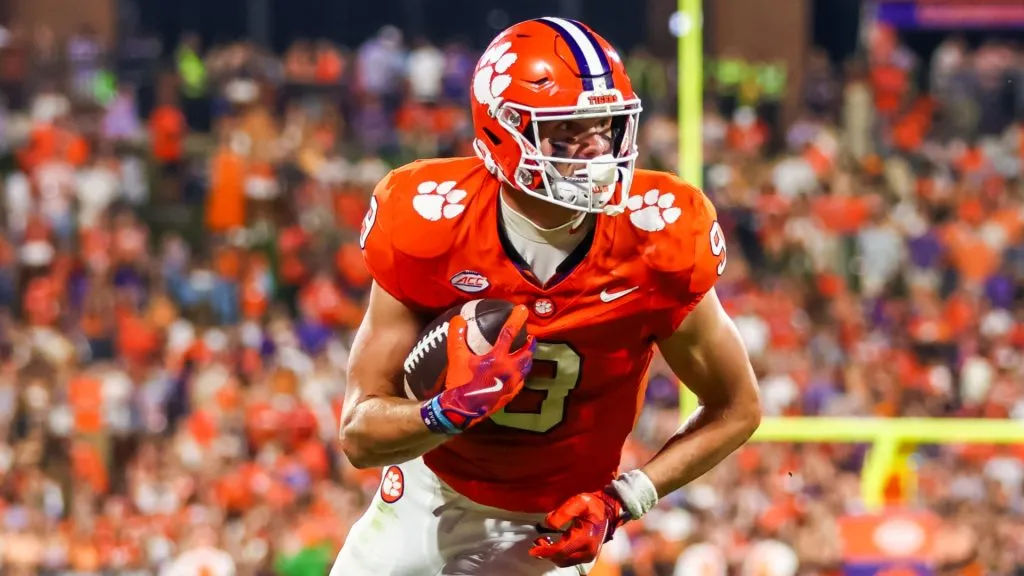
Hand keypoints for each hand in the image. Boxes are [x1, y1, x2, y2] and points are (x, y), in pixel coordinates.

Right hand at [421, 305, 535, 432]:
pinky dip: (521, 373)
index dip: (516, 319)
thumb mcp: (456, 357)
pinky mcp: (510, 395)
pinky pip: (521, 381)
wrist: (461, 410)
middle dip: (530, 343)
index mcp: (497, 358)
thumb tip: (458, 318)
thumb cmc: (459, 382)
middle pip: (526, 352)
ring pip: (526, 367)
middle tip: (530, 337)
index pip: (509, 333)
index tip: (522, 309)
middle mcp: (509, 370)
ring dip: (527, 358)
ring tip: (526, 353)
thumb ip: (457, 335)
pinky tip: (518, 373)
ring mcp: (512, 384)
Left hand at [529, 488, 625, 567]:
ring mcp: (589, 555)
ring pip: (564, 561)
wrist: (609, 511)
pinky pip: (568, 560)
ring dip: (551, 554)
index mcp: (586, 537)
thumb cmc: (593, 505)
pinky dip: (559, 555)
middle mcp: (588, 550)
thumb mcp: (578, 502)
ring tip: (544, 542)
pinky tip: (553, 545)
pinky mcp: (588, 556)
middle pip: (561, 559)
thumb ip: (562, 513)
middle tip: (537, 541)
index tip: (532, 549)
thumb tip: (548, 524)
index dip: (545, 551)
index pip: (561, 550)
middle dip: (546, 553)